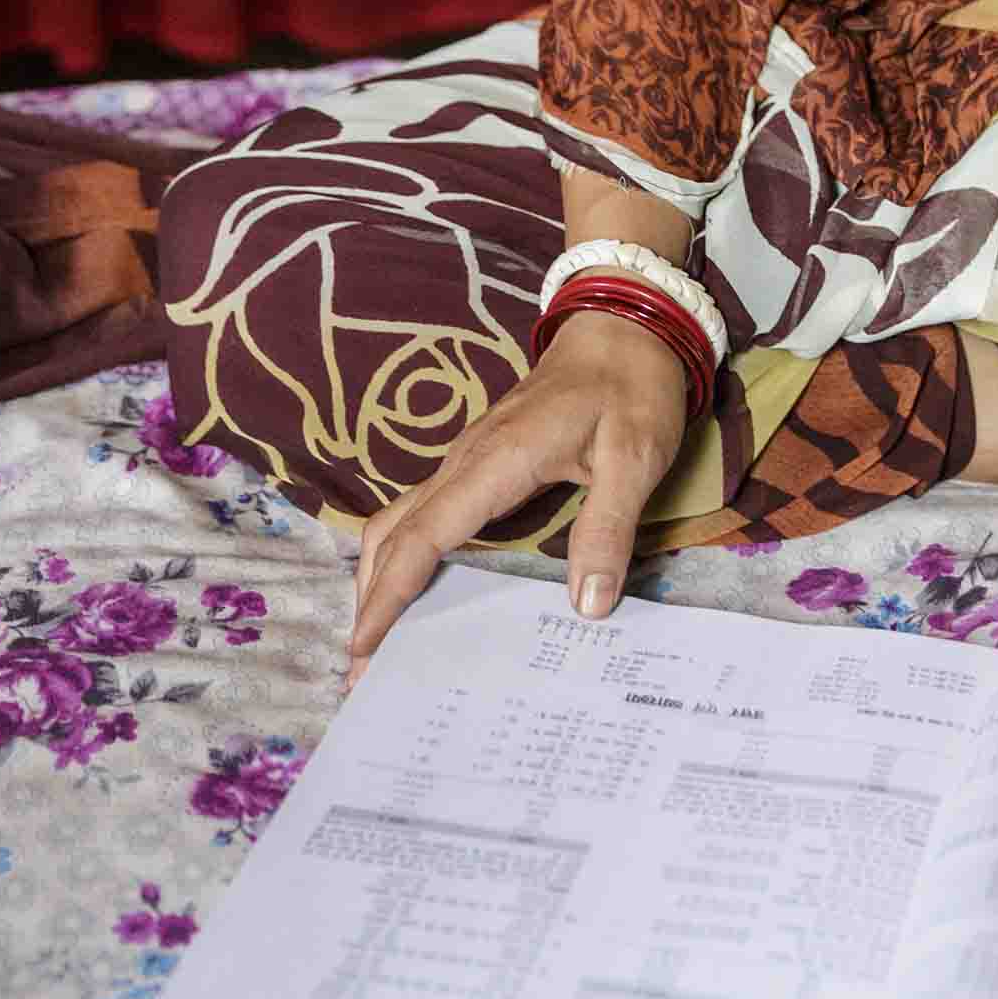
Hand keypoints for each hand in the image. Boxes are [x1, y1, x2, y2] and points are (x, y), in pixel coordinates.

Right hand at [346, 312, 688, 687]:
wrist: (624, 329)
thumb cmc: (631, 390)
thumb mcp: (635, 457)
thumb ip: (608, 527)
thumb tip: (588, 606)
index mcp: (495, 461)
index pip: (422, 535)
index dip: (389, 594)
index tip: (364, 647)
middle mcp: (466, 460)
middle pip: (392, 532)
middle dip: (369, 599)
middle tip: (362, 669)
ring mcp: (467, 458)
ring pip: (399, 521)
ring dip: (378, 577)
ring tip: (378, 639)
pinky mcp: (478, 461)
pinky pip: (423, 513)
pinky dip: (403, 555)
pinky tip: (417, 590)